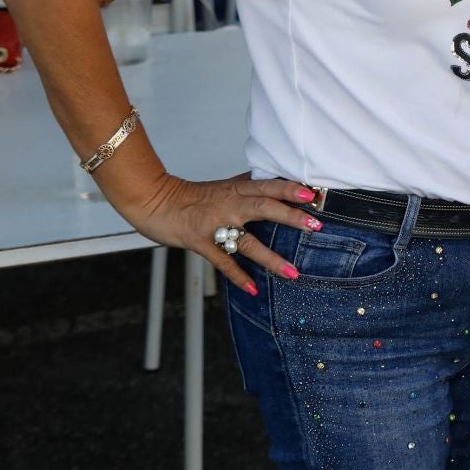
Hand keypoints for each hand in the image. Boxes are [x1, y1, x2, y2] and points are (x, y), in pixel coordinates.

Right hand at [122, 173, 323, 294]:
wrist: (154, 200)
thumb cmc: (192, 196)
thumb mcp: (224, 185)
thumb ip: (249, 185)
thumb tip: (278, 180)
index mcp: (237, 188)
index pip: (268, 185)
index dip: (290, 188)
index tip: (313, 194)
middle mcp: (229, 204)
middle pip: (263, 207)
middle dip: (290, 216)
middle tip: (314, 226)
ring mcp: (215, 224)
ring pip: (247, 241)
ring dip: (271, 258)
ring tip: (293, 272)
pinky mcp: (201, 242)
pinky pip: (223, 262)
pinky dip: (238, 276)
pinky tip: (254, 288)